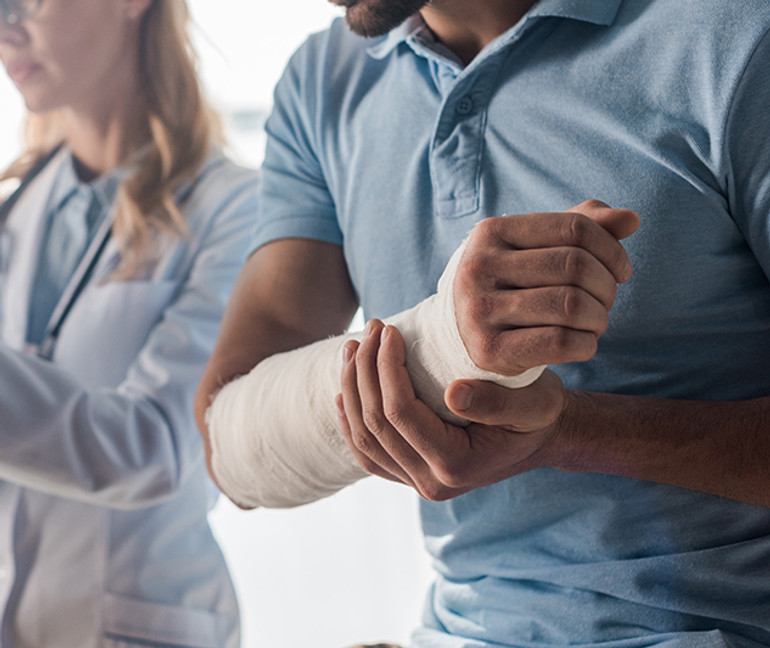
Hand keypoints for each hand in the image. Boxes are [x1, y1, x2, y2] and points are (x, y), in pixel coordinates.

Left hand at [337, 319, 568, 499]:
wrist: (544, 436)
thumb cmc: (540, 412)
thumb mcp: (533, 402)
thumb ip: (496, 402)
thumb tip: (453, 393)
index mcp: (455, 466)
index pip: (401, 413)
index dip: (386, 367)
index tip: (390, 329)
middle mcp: (431, 483)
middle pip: (376, 424)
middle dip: (365, 370)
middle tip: (372, 328)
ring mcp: (417, 482)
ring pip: (364, 439)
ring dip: (352, 389)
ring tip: (352, 347)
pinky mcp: (410, 475)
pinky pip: (368, 454)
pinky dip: (351, 422)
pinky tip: (344, 393)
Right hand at [453, 199, 638, 374]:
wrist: (466, 335)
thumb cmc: (516, 283)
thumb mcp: (540, 247)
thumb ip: (585, 226)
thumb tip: (630, 219)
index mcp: (490, 231)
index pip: (574, 227)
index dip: (611, 249)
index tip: (621, 270)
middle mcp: (478, 267)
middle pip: (575, 266)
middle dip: (607, 286)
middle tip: (607, 301)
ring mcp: (478, 310)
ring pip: (571, 305)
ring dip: (600, 317)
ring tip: (596, 322)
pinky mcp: (488, 349)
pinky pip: (560, 342)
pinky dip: (586, 344)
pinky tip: (584, 344)